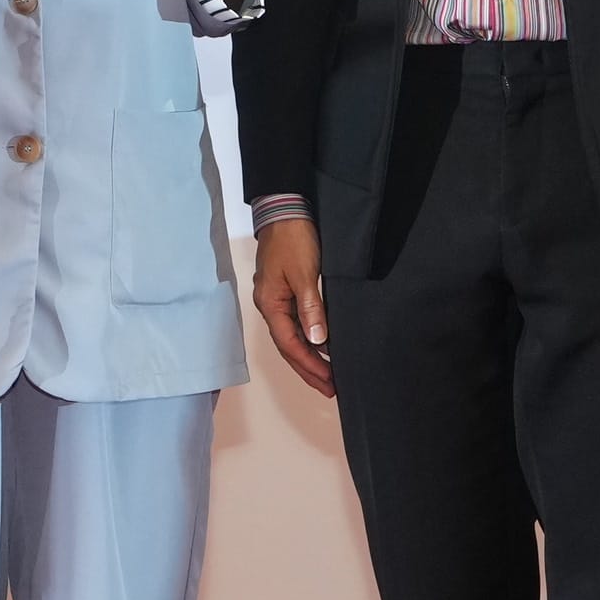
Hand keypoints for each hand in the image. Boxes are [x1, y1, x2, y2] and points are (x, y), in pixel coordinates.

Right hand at [252, 211, 333, 399]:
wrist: (284, 211)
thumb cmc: (293, 239)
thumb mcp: (305, 274)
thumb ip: (310, 307)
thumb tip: (317, 340)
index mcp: (270, 304)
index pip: (291, 344)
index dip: (310, 365)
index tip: (329, 381)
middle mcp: (269, 306)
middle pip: (288, 347)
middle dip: (309, 369)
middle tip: (330, 389)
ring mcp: (275, 299)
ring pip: (291, 337)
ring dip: (309, 357)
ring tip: (327, 375)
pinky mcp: (284, 292)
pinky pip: (294, 324)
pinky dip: (308, 339)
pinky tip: (321, 346)